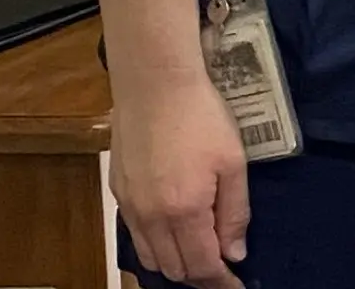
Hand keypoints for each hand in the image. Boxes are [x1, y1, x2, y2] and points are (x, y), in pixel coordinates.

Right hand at [109, 73, 250, 288]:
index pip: (202, 266)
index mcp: (184, 212)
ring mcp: (130, 207)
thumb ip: (234, 213)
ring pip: (150, 258)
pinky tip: (172, 233)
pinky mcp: (118, 194)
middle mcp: (151, 218)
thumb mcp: (233, 163)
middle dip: (200, 275)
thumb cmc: (202, 118)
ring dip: (176, 264)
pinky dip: (155, 246)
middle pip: (174, 268)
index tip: (236, 285)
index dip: (221, 282)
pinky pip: (135, 237)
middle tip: (222, 268)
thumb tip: (235, 254)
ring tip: (199, 254)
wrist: (155, 85)